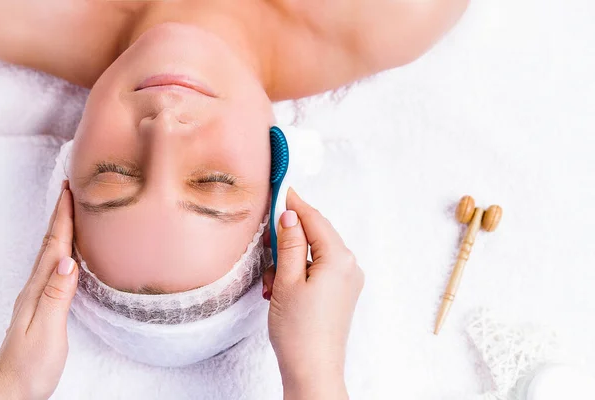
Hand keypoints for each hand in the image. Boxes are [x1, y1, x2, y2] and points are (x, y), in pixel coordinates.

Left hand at [0, 182, 77, 399]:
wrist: (12, 390)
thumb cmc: (30, 365)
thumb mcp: (47, 331)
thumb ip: (57, 296)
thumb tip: (68, 261)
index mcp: (38, 290)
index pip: (54, 247)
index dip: (62, 218)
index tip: (70, 191)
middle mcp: (36, 288)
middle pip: (50, 244)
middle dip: (60, 215)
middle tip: (71, 190)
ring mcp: (38, 297)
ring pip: (51, 254)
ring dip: (60, 230)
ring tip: (71, 212)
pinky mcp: (44, 306)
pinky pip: (54, 269)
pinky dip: (62, 251)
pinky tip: (69, 252)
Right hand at [263, 189, 363, 399]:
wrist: (313, 370)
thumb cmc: (299, 331)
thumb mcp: (287, 280)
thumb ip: (290, 244)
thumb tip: (290, 216)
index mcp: (339, 259)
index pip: (315, 220)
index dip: (296, 204)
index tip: (281, 189)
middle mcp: (350, 266)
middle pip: (317, 235)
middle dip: (289, 239)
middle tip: (267, 246)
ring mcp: (348, 281)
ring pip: (315, 254)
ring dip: (291, 260)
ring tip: (271, 283)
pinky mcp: (341, 294)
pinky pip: (319, 271)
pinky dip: (299, 273)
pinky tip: (281, 289)